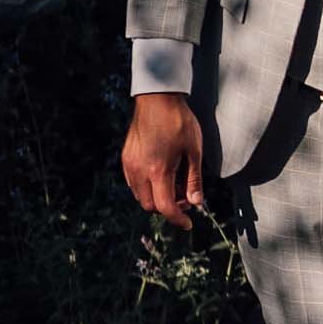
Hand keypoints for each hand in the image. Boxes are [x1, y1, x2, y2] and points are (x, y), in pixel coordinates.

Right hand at [122, 93, 205, 229]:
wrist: (157, 99)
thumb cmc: (179, 122)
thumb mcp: (194, 151)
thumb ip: (194, 179)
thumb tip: (197, 202)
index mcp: (158, 170)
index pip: (165, 207)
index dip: (178, 219)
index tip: (188, 224)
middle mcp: (139, 171)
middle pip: (150, 205)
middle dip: (168, 208)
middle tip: (186, 197)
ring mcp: (129, 164)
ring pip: (140, 195)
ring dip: (156, 197)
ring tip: (175, 183)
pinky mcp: (126, 158)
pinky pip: (134, 183)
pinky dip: (147, 187)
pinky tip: (162, 174)